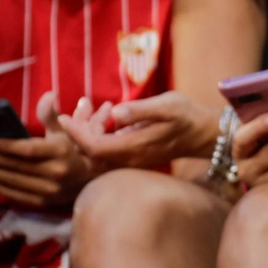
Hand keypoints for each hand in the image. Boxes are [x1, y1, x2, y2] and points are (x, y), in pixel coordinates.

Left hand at [0, 92, 92, 207]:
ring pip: (12, 181)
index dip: (7, 146)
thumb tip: (47, 95)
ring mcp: (50, 191)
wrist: (92, 180)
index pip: (28, 150)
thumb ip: (51, 115)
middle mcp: (57, 173)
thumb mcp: (66, 131)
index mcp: (62, 152)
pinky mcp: (43, 202)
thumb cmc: (73, 150)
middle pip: (15, 166)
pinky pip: (14, 195)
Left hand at [59, 91, 220, 169]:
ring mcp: (131, 162)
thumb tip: (114, 114)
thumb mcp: (168, 105)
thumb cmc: (187, 116)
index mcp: (135, 147)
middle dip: (77, 134)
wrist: (203, 134)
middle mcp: (130, 160)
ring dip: (86, 136)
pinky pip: (105, 154)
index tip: (64, 117)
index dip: (76, 134)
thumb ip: (140, 110)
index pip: (94, 147)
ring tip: (88, 112)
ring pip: (95, 156)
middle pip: (89, 154)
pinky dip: (96, 139)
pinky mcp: (132, 159)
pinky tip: (102, 120)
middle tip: (77, 109)